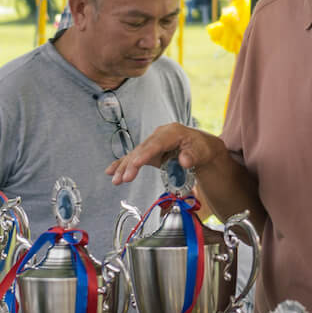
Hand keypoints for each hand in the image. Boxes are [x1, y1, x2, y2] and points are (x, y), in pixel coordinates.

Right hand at [107, 125, 225, 186]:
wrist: (200, 147)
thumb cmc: (201, 148)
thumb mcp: (201, 151)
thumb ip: (192, 156)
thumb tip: (184, 161)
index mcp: (172, 132)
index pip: (157, 143)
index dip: (145, 154)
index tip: (136, 164)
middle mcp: (159, 135)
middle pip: (142, 150)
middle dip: (131, 164)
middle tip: (123, 178)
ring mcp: (152, 142)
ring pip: (135, 154)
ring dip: (124, 167)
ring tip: (115, 180)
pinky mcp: (148, 152)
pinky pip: (133, 157)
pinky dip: (122, 164)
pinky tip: (110, 172)